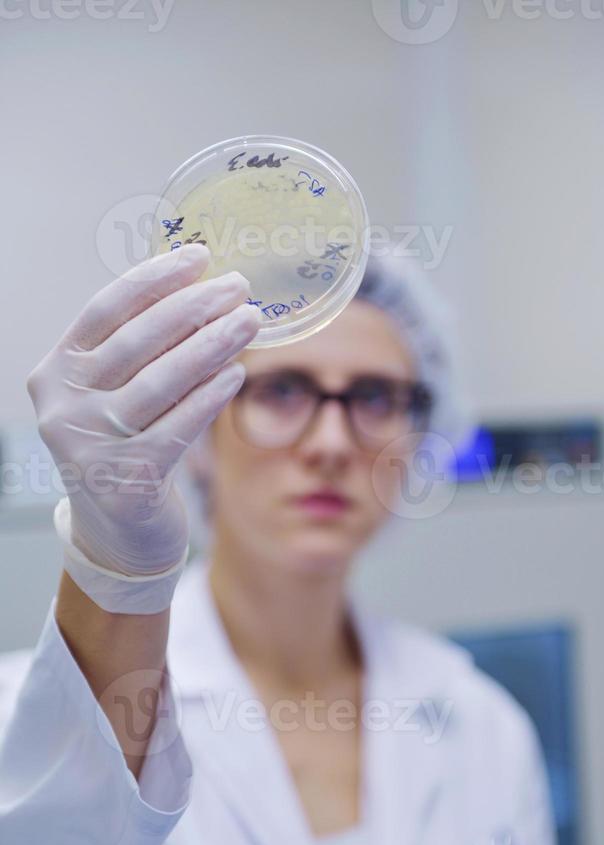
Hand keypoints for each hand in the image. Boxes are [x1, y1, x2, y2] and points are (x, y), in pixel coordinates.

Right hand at [27, 244, 260, 577]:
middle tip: (239, 287)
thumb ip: (141, 351)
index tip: (198, 257)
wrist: (118, 533)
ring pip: (162, 380)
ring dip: (213, 345)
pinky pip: (179, 425)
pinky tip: (237, 374)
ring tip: (250, 321)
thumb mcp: (117, 394)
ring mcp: (91, 445)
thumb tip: (203, 293)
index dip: (153, 279)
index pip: (105, 310)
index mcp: (57, 371)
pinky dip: (211, 396)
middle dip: (195, 307)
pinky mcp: (127, 479)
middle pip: (137, 341)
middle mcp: (63, 405)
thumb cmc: (125, 447)